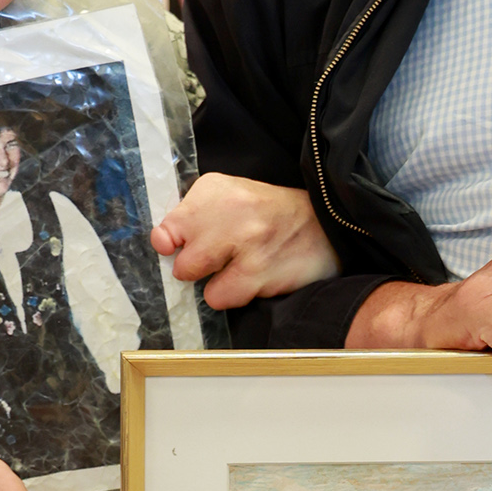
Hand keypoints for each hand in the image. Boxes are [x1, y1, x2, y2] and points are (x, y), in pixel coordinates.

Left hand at [149, 174, 340, 307]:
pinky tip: (253, 278)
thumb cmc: (270, 210)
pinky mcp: (264, 275)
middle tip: (215, 258)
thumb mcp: (229, 191)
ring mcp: (250, 248)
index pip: (168, 231)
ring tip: (237, 270)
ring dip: (217, 285)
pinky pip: (227, 298)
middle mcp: (233, 216)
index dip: (169, 243)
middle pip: (184, 266)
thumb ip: (192, 211)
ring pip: (206, 289)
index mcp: (218, 192)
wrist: (328, 222)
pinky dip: (237, 293)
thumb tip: (164, 242)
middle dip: (194, 267)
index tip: (175, 246)